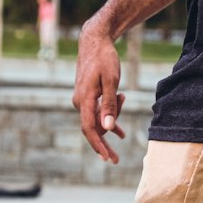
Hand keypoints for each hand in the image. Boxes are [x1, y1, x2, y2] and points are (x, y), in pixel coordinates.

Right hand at [73, 20, 125, 162]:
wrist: (94, 41)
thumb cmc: (104, 58)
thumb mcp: (111, 80)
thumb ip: (109, 105)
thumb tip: (108, 128)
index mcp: (84, 99)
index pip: (89, 128)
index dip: (98, 145)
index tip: (106, 158)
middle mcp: (79, 102)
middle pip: (93, 127)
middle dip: (104, 143)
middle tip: (115, 160)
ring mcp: (82, 99)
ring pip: (98, 118)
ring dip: (112, 118)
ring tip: (123, 115)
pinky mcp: (87, 96)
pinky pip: (97, 112)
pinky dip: (108, 119)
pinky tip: (119, 131)